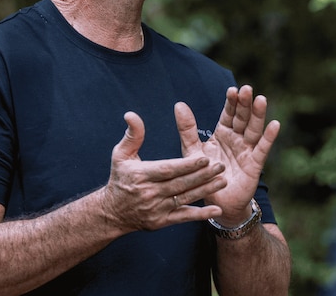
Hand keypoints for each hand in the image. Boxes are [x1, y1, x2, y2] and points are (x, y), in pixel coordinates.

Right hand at [101, 111, 226, 232]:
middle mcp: (149, 193)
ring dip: (206, 190)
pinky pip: (184, 217)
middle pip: (180, 183)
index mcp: (140, 175)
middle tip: (221, 166)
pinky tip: (217, 210)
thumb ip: (132, 135)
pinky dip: (201, 215)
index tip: (204, 158)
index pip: (167, 169)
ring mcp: (156, 209)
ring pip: (185, 198)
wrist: (112, 212)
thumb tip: (131, 115)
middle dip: (202, 175)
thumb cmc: (119, 178)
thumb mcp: (120, 155)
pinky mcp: (162, 222)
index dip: (186, 165)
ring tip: (223, 181)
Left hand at [175, 85, 280, 225]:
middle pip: (242, 118)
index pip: (228, 114)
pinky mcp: (254, 164)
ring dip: (258, 115)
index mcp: (222, 133)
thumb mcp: (191, 149)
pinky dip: (269, 137)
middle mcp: (237, 139)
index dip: (231, 102)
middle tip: (247, 88)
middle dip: (245, 104)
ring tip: (261, 99)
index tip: (232, 89)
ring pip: (254, 129)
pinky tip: (274, 124)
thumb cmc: (203, 174)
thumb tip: (179, 104)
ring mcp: (247, 150)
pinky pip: (262, 149)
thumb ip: (186, 128)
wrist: (215, 201)